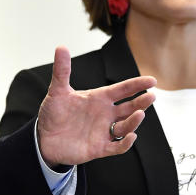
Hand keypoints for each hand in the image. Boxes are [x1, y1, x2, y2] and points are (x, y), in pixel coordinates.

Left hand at [36, 46, 155, 167]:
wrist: (43, 138)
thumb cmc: (53, 113)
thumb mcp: (57, 90)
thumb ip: (62, 70)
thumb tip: (61, 46)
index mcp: (99, 98)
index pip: (123, 89)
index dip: (137, 85)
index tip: (152, 81)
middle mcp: (105, 114)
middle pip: (129, 107)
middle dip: (141, 102)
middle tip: (151, 96)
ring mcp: (103, 131)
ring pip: (125, 126)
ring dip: (134, 121)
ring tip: (140, 113)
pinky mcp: (99, 148)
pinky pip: (116, 147)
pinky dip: (125, 143)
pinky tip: (131, 136)